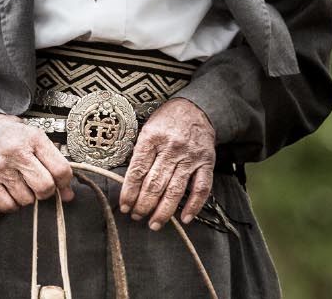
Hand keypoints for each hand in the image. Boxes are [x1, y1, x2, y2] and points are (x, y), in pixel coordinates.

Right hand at [0, 113, 74, 212]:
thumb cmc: (10, 135)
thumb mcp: (34, 137)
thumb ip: (53, 162)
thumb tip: (67, 194)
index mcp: (33, 138)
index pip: (60, 169)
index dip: (65, 183)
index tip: (61, 185)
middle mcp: (17, 152)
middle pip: (44, 187)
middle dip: (46, 192)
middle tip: (40, 186)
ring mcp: (0, 167)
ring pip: (26, 199)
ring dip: (27, 197)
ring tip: (21, 184)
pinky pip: (6, 205)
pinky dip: (12, 204)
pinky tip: (11, 192)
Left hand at [118, 97, 215, 229]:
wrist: (196, 108)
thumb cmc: (166, 120)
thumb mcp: (147, 128)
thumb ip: (140, 152)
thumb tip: (129, 182)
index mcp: (152, 138)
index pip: (137, 171)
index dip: (129, 192)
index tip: (124, 206)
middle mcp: (171, 148)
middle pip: (155, 183)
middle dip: (143, 205)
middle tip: (136, 217)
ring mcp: (190, 157)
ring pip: (175, 190)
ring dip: (163, 211)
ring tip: (154, 224)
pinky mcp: (206, 163)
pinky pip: (201, 188)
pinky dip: (194, 206)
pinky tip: (185, 218)